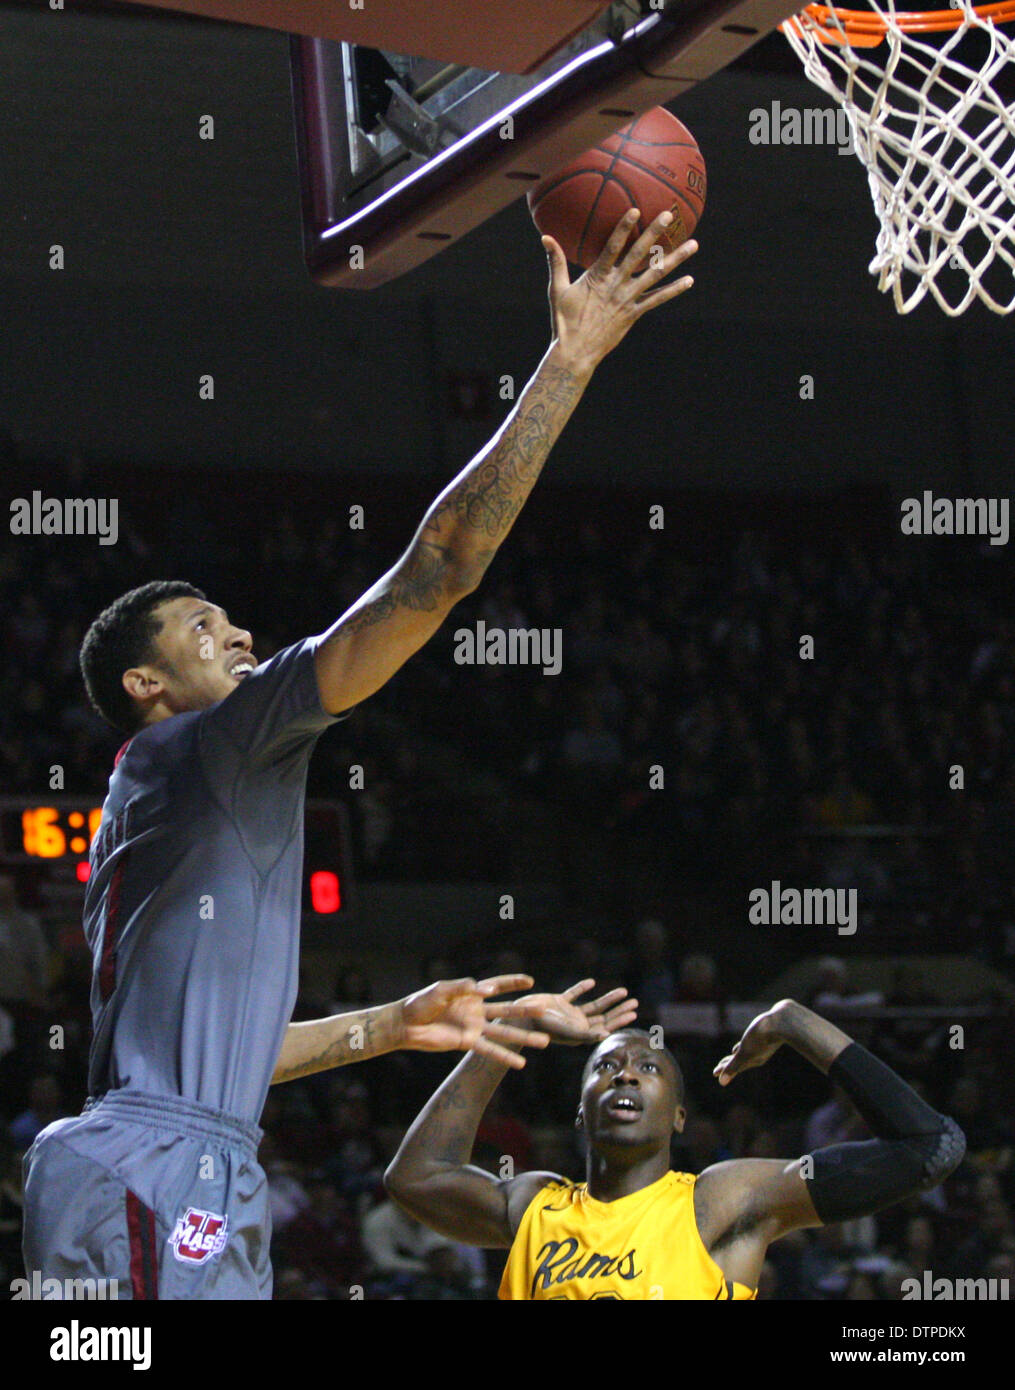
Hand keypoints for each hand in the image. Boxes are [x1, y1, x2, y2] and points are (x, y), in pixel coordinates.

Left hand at [399, 974, 549, 1068]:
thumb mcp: (441, 990)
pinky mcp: (467, 1043)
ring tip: (544, 1041)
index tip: (530, 982)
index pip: (496, 985)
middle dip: (524, 1010)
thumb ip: (463, 987)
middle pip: (506, 1010)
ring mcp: (474, 1028)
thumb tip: (485, 989)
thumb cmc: (421, 1003)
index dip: (512, 983)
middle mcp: (476, 1010)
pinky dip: (505, 1056)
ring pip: (504, 1032)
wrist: (406, 1024)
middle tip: (544, 1009)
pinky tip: (520, 1063)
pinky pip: (490, 1050)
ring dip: (523, 1037)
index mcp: (470, 993)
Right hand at [485, 978, 637, 1045]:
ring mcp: (569, 1013)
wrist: (521, 1017)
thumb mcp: (567, 1031)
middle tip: (634, 1002)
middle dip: (619, 1010)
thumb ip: (585, 1034)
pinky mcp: (559, 1002)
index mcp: (581, 1034)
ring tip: (623, 991)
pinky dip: (582, 988)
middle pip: (604, 1016)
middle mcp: (577, 1025)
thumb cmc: (543, 1027)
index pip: (606, 1026)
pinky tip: (592, 983)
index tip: (633, 1012)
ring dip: (609, 999)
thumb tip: (606, 1035)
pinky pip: (574, 994)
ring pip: (594, 1006)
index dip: (620, 1020)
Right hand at [543, 210, 696, 375]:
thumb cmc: (564, 320)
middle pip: (639, 255)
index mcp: (597, 277)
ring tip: (693, 245)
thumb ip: (556, 261)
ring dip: (675, 259)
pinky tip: (689, 281)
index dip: (624, 228)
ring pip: (655, 275)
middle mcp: (616, 285)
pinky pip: (657, 300)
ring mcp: (627, 299)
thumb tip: (545, 237)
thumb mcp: (557, 290)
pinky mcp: (634, 314)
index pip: (613, 247)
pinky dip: (673, 290)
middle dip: (655, 233)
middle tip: (670, 215)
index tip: (636, 210)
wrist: (575, 352)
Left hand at [713, 1001, 797, 1086]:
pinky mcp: (765, 1035)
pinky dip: (744, 1045)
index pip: (735, 1067)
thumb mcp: (745, 1052)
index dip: (724, 1069)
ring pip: (746, 1052)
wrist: (783, 1021)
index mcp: (753, 1060)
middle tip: (718, 1069)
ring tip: (731, 1055)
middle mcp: (758, 1055)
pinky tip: (743, 1042)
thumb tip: (721, 1083)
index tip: (714, 1073)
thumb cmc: (762, 1037)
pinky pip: (751, 1042)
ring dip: (737, 1055)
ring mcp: (763, 1046)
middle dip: (729, 1064)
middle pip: (740, 1061)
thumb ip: (734, 1066)